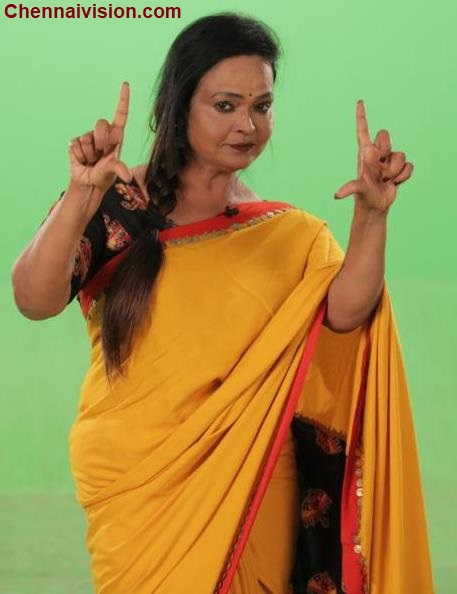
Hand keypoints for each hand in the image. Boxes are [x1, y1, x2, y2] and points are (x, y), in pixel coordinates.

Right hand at [68, 81, 131, 195]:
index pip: (120, 115)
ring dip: (89, 153)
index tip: (125, 84)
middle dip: (101, 140)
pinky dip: (79, 156)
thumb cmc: (105, 175)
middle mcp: (103, 134)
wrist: (89, 184)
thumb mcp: (113, 172)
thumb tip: (128, 177)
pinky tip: (83, 160)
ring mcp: (89, 137)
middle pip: (101, 124)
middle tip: (101, 155)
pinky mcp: (76, 143)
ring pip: (87, 137)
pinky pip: (76, 144)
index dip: (123, 99)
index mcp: (116, 137)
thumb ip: (119, 170)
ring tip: (92, 160)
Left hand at [334, 100, 413, 212]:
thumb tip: (337, 195)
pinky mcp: (399, 168)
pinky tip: (394, 183)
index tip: (359, 102)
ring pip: (400, 153)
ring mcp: (388, 160)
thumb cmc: (364, 196)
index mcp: (364, 154)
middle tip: (380, 168)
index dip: (361, 117)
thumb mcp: (358, 190)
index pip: (363, 131)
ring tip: (385, 179)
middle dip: (385, 150)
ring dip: (394, 170)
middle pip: (385, 135)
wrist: (375, 206)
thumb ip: (351, 188)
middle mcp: (376, 154)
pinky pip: (409, 165)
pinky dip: (403, 176)